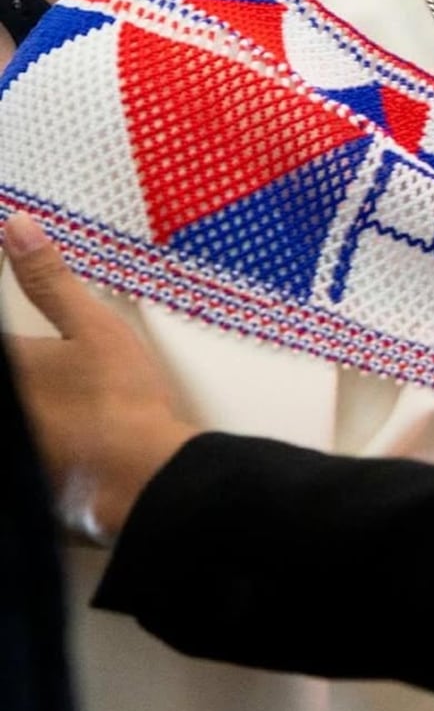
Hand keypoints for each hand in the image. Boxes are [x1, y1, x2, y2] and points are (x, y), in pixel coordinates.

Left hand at [3, 214, 195, 542]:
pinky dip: (39, 438)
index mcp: (8, 369)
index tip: (38, 344)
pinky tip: (56, 430)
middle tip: (48, 358)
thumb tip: (16, 226)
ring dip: (31, 397)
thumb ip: (48, 280)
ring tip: (54, 390)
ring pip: (16, 412)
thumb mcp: (94, 327)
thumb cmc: (119, 400)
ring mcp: (16, 447)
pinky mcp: (28, 483)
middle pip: (6, 372)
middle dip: (25, 362)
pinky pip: (24, 453)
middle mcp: (6, 409)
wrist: (142, 479)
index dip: (14, 336)